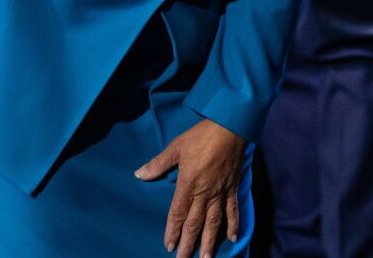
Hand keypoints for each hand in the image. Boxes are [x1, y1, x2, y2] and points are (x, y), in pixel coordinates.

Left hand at [136, 119, 246, 257]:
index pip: (178, 213)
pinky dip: (233, 225)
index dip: (173, 231)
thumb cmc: (202, 135)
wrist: (231, 126)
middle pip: (195, 223)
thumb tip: (139, 174)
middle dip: (188, 243)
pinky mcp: (233, 188)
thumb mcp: (177, 146)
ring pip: (214, 222)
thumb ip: (159, 163)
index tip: (168, 246)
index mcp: (188, 184)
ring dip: (209, 241)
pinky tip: (232, 238)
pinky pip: (233, 210)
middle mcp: (205, 193)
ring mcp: (220, 192)